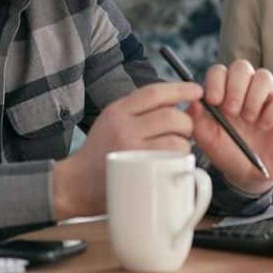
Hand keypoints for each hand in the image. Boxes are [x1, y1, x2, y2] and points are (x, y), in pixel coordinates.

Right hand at [53, 82, 203, 218]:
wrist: (76, 183)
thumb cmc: (99, 152)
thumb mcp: (111, 120)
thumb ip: (136, 110)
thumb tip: (174, 103)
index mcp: (118, 110)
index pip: (154, 92)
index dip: (180, 89)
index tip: (196, 91)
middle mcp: (123, 126)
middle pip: (171, 115)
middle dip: (186, 122)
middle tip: (184, 130)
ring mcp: (131, 149)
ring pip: (176, 138)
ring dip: (185, 143)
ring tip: (176, 148)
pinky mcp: (138, 170)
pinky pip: (172, 159)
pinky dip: (180, 159)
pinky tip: (172, 161)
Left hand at [190, 60, 272, 194]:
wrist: (249, 174)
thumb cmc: (227, 152)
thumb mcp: (207, 138)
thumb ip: (197, 118)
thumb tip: (193, 100)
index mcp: (224, 92)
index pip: (219, 71)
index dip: (216, 81)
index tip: (214, 101)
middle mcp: (246, 89)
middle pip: (242, 67)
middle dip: (235, 86)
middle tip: (232, 110)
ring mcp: (267, 97)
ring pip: (264, 76)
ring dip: (254, 98)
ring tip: (249, 120)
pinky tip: (264, 126)